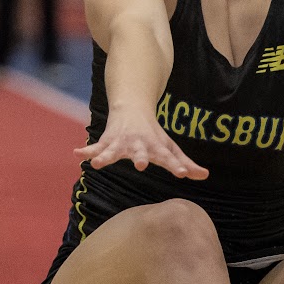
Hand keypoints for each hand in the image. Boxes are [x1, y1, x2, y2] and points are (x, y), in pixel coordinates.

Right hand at [75, 106, 208, 179]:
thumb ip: (185, 163)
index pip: (168, 158)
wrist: (133, 107)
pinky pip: (95, 147)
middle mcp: (138, 144)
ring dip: (105, 157)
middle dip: (139, 158)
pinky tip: (78, 153)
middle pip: (140, 152)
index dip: (176, 165)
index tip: (182, 174)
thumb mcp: (170, 148)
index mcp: (156, 147)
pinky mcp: (107, 141)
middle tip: (139, 165)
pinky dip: (87, 151)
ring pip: (113, 151)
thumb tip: (205, 176)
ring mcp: (121, 142)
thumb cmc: (154, 134)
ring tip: (97, 164)